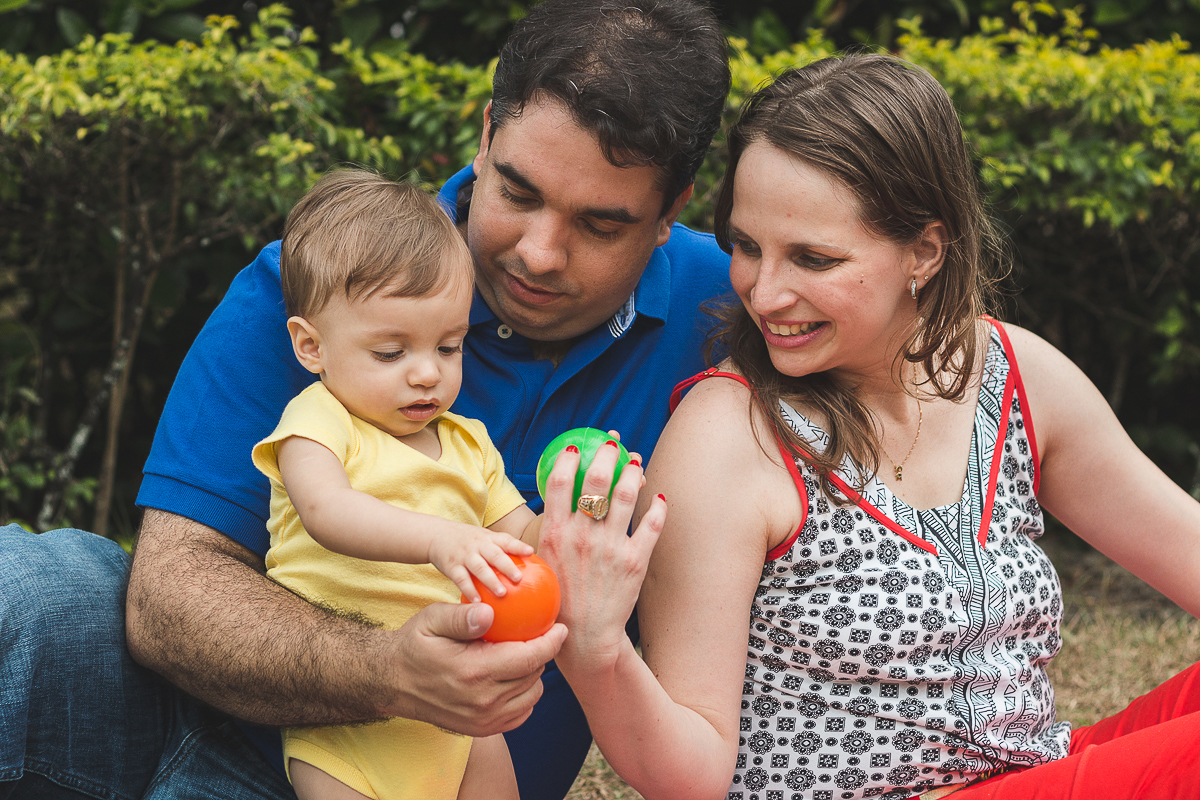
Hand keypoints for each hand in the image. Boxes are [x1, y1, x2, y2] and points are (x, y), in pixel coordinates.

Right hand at [382, 600, 566, 735]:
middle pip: (534, 675)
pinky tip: (514, 677)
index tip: (561, 628)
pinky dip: (524, 695)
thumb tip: (490, 611)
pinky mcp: (482, 730)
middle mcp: (482, 701)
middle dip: (542, 654)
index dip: (551, 642)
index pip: (529, 658)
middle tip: (539, 635)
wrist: (392, 682)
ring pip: (530, 696)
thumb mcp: (432, 620)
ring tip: (524, 655)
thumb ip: (463, 616)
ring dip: (533, 674)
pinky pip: (520, 713)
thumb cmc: (415, 644)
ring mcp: (483, 720)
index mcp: (474, 671)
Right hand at [428, 527, 533, 601]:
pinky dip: (469, 590)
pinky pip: (461, 579)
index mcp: (488, 538)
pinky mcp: (451, 566)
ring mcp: (464, 555)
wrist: (436, 534)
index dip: (518, 545)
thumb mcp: (484, 539)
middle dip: (507, 566)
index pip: (505, 540)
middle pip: (494, 554)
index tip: (530, 551)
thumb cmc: (468, 541)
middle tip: (519, 579)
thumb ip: (502, 551)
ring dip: (491, 580)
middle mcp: (478, 545)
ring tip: (502, 593)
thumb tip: (528, 569)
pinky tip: (477, 602)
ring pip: (479, 567)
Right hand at [536, 438, 666, 673]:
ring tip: (636, 463)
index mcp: (555, 533)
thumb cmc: (560, 599)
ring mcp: (610, 547)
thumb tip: (557, 500)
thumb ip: (551, 531)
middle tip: (613, 444)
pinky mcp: (635, 562)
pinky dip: (658, 507)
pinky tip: (659, 498)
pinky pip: (651, 524)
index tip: (575, 448)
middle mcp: (582, 536)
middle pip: (596, 479)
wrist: (584, 639)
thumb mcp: (545, 561)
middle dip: (606, 453)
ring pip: (626, 494)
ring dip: (633, 472)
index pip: (558, 482)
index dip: (567, 459)